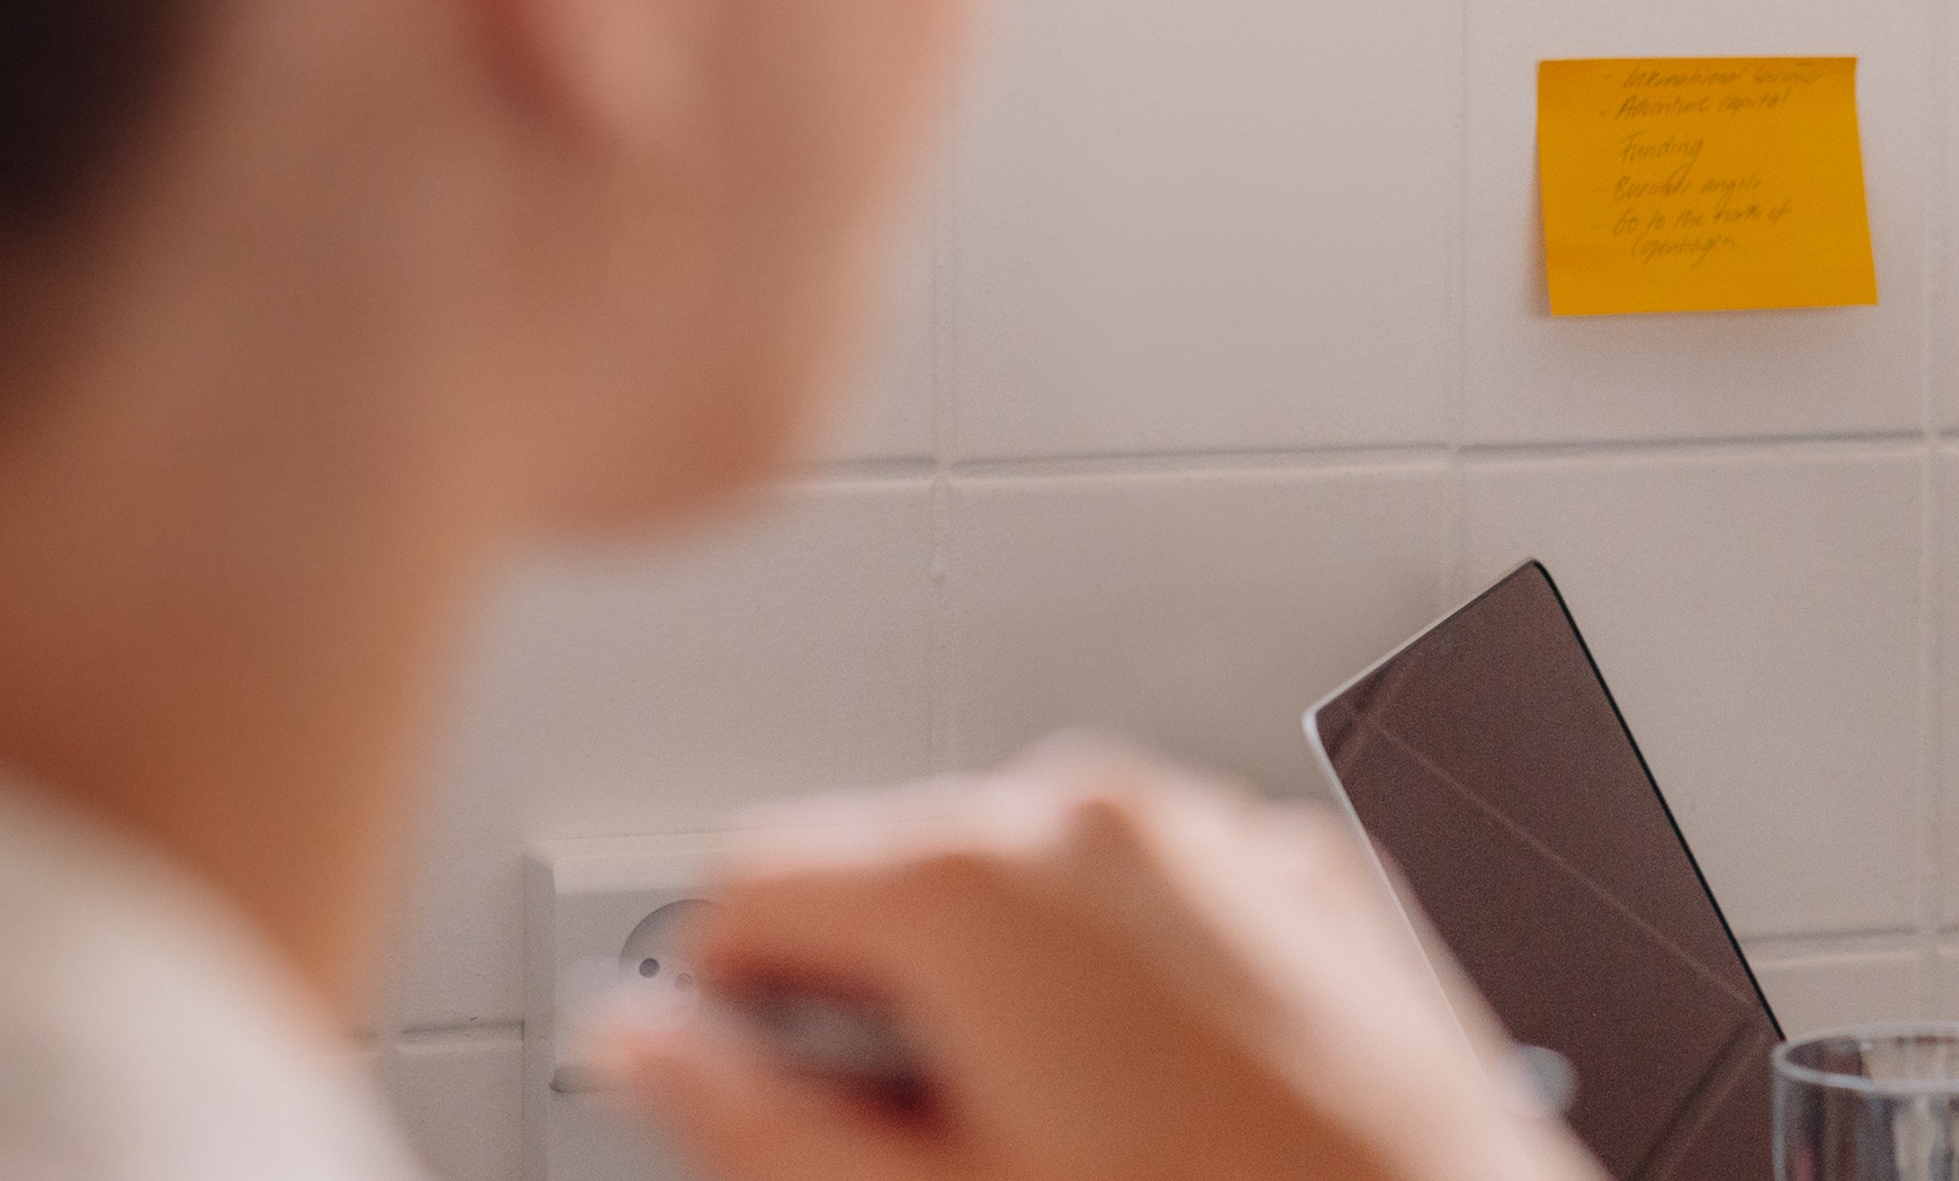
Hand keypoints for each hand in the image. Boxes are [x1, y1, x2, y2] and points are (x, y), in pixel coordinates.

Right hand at [603, 740, 1599, 1180]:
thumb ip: (750, 1118)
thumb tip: (642, 1047)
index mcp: (980, 876)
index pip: (746, 878)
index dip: (730, 1003)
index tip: (761, 1090)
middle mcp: (1103, 817)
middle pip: (892, 865)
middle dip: (873, 994)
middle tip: (921, 1141)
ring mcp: (1225, 839)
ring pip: (1029, 877)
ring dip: (1001, 985)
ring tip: (1052, 1132)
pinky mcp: (1316, 881)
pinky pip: (1158, 897)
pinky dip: (1124, 974)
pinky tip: (1156, 1099)